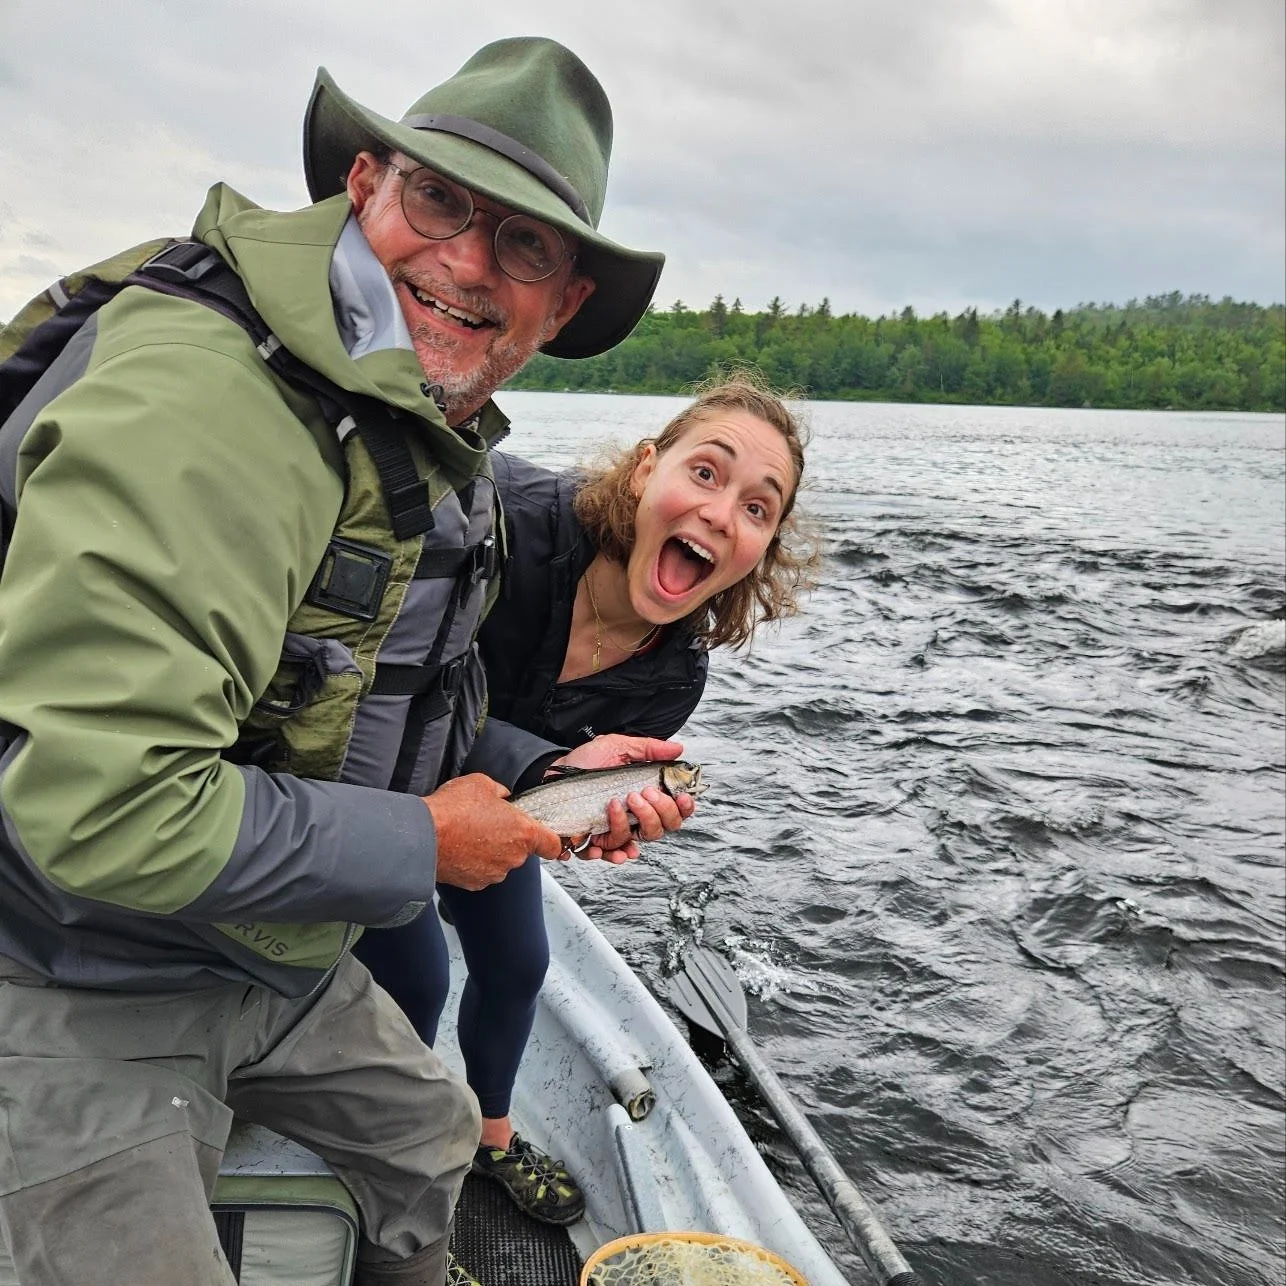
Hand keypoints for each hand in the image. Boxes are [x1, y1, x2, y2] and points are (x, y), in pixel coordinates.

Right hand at [424, 774, 561, 890]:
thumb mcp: (482, 784)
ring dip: (490, 849)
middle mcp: (513, 857)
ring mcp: (494, 873)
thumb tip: (502, 797)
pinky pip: (481, 871)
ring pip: (500, 860)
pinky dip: (473, 861)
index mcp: (524, 833)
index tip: (547, 838)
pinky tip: (459, 847)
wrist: (423, 836)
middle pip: (521, 850)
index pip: (553, 846)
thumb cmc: (454, 809)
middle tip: (487, 822)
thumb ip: (500, 791)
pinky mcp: (475, 883)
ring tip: (468, 834)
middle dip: (508, 837)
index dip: (552, 841)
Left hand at [551, 735, 696, 862]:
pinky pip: (608, 852)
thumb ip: (649, 748)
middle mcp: (636, 815)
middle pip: (662, 828)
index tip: (681, 797)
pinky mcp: (597, 838)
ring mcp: (617, 828)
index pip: (676, 810)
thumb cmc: (588, 760)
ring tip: (613, 804)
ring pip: (636, 840)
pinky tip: (599, 843)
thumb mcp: (618, 747)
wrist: (555, 772)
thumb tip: (677, 748)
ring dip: (628, 824)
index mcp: (647, 795)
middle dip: (657, 812)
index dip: (684, 808)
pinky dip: (607, 851)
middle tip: (640, 793)